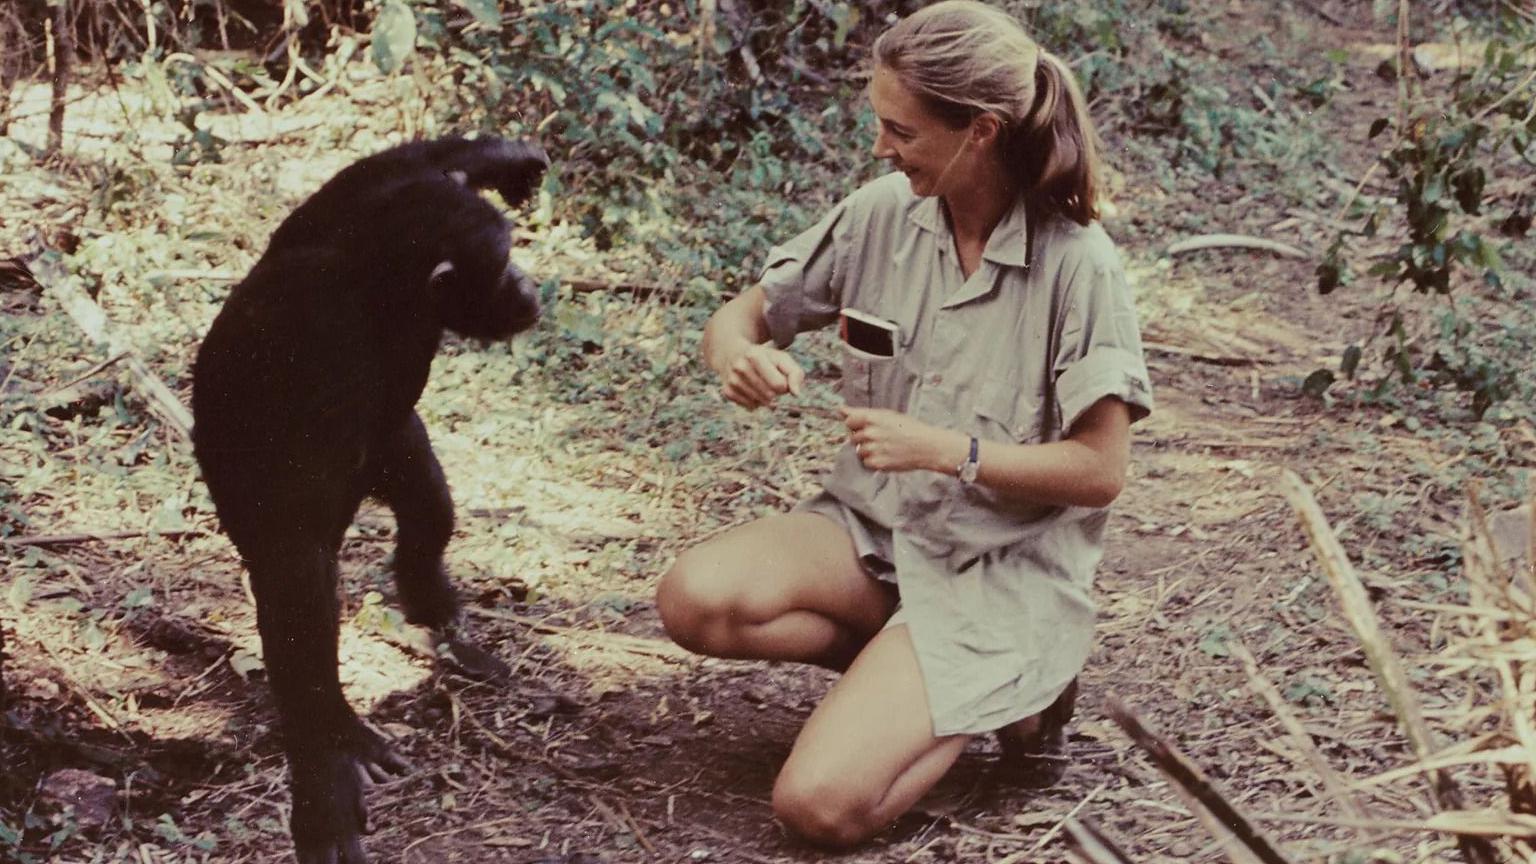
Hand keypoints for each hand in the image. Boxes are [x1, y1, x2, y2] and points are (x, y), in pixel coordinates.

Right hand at [719, 343, 805, 409]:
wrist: (732, 353)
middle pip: (770, 396)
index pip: (779, 385)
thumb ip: (795, 373)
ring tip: (760, 383)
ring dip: (766, 397)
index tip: (779, 375)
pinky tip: (751, 389)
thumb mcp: (782, 359)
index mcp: (754, 355)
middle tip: (769, 379)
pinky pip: (751, 407)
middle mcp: (740, 367)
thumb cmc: (764, 358)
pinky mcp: (727, 392)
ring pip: (761, 403)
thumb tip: (796, 394)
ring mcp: (732, 380)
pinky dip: (755, 401)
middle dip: (775, 391)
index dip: (784, 384)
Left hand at [842, 407, 966, 472]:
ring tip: (885, 448)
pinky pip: (866, 462)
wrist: (927, 446)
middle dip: (863, 438)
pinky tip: (886, 456)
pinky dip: (873, 461)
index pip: (849, 420)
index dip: (854, 424)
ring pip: (859, 451)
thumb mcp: (888, 415)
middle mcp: (870, 433)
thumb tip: (841, 410)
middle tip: (880, 438)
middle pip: (853, 437)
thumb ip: (863, 414)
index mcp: (872, 418)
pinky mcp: (877, 463)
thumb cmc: (909, 428)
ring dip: (868, 450)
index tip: (861, 426)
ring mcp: (873, 449)